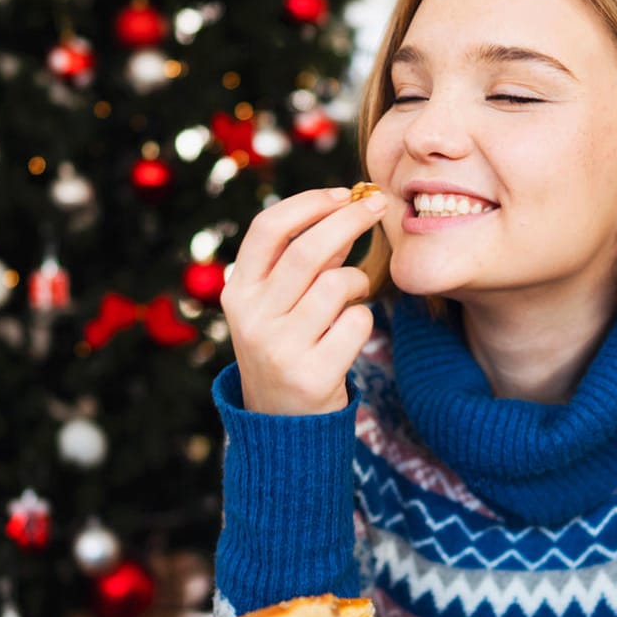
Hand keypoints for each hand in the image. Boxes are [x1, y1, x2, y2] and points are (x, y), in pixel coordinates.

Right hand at [221, 185, 390, 414]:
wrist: (280, 423)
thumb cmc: (286, 346)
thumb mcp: (276, 304)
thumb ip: (302, 260)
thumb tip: (346, 204)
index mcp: (237, 292)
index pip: (268, 228)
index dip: (309, 203)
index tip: (344, 193)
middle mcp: (252, 318)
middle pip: (308, 250)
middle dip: (350, 219)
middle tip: (379, 206)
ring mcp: (280, 349)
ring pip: (337, 285)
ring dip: (358, 280)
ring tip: (355, 291)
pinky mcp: (313, 376)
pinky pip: (357, 323)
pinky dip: (364, 317)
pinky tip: (350, 331)